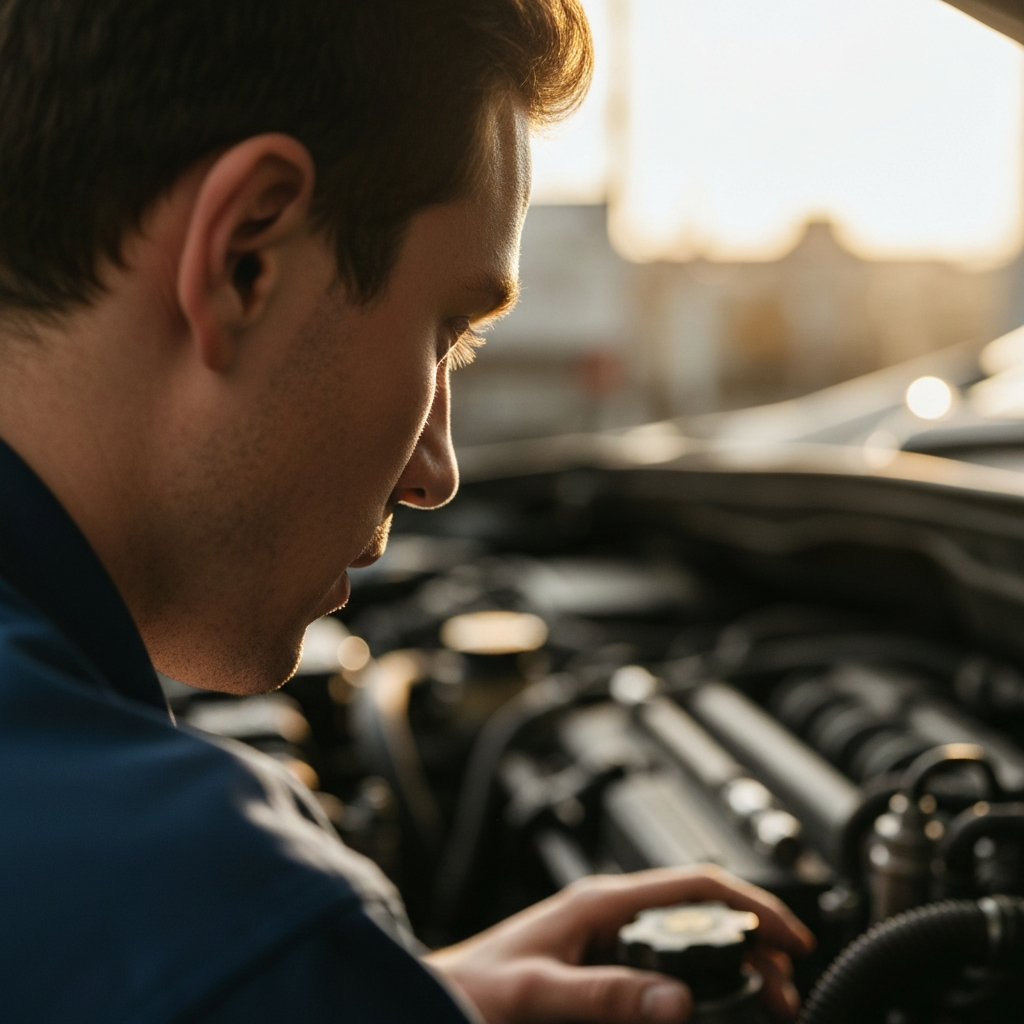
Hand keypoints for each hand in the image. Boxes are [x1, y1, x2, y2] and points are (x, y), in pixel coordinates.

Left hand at [425, 866, 814, 1023]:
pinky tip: (713, 1005)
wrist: (434, 1001)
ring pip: (686, 942)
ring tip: (764, 999)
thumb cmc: (472, 988)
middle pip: (699, 914)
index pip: (692, 886)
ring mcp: (606, 940)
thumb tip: (676, 1001)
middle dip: (752, 941)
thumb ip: (603, 995)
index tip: (790, 938)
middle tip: (785, 987)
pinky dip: (699, 982)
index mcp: (600, 903)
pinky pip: (663, 968)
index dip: (750, 905)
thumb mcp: (537, 993)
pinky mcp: (602, 968)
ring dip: (730, 965)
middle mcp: (608, 914)